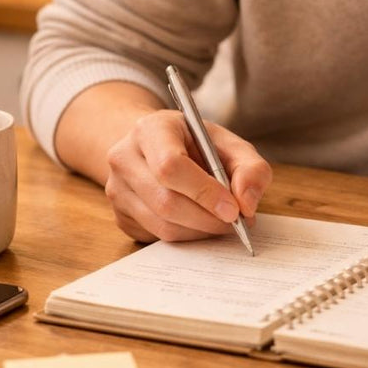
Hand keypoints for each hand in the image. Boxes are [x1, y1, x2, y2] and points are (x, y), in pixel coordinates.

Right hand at [104, 109, 271, 242]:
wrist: (158, 149)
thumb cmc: (197, 146)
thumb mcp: (230, 145)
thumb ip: (251, 169)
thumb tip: (247, 204)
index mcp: (151, 130)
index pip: (170, 166)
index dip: (204, 192)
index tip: (233, 209)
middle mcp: (124, 158)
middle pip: (166, 202)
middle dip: (208, 219)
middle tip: (235, 221)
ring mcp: (117, 189)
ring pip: (162, 226)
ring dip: (200, 232)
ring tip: (221, 221)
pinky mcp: (121, 217)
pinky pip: (157, 238)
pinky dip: (187, 237)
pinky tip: (199, 223)